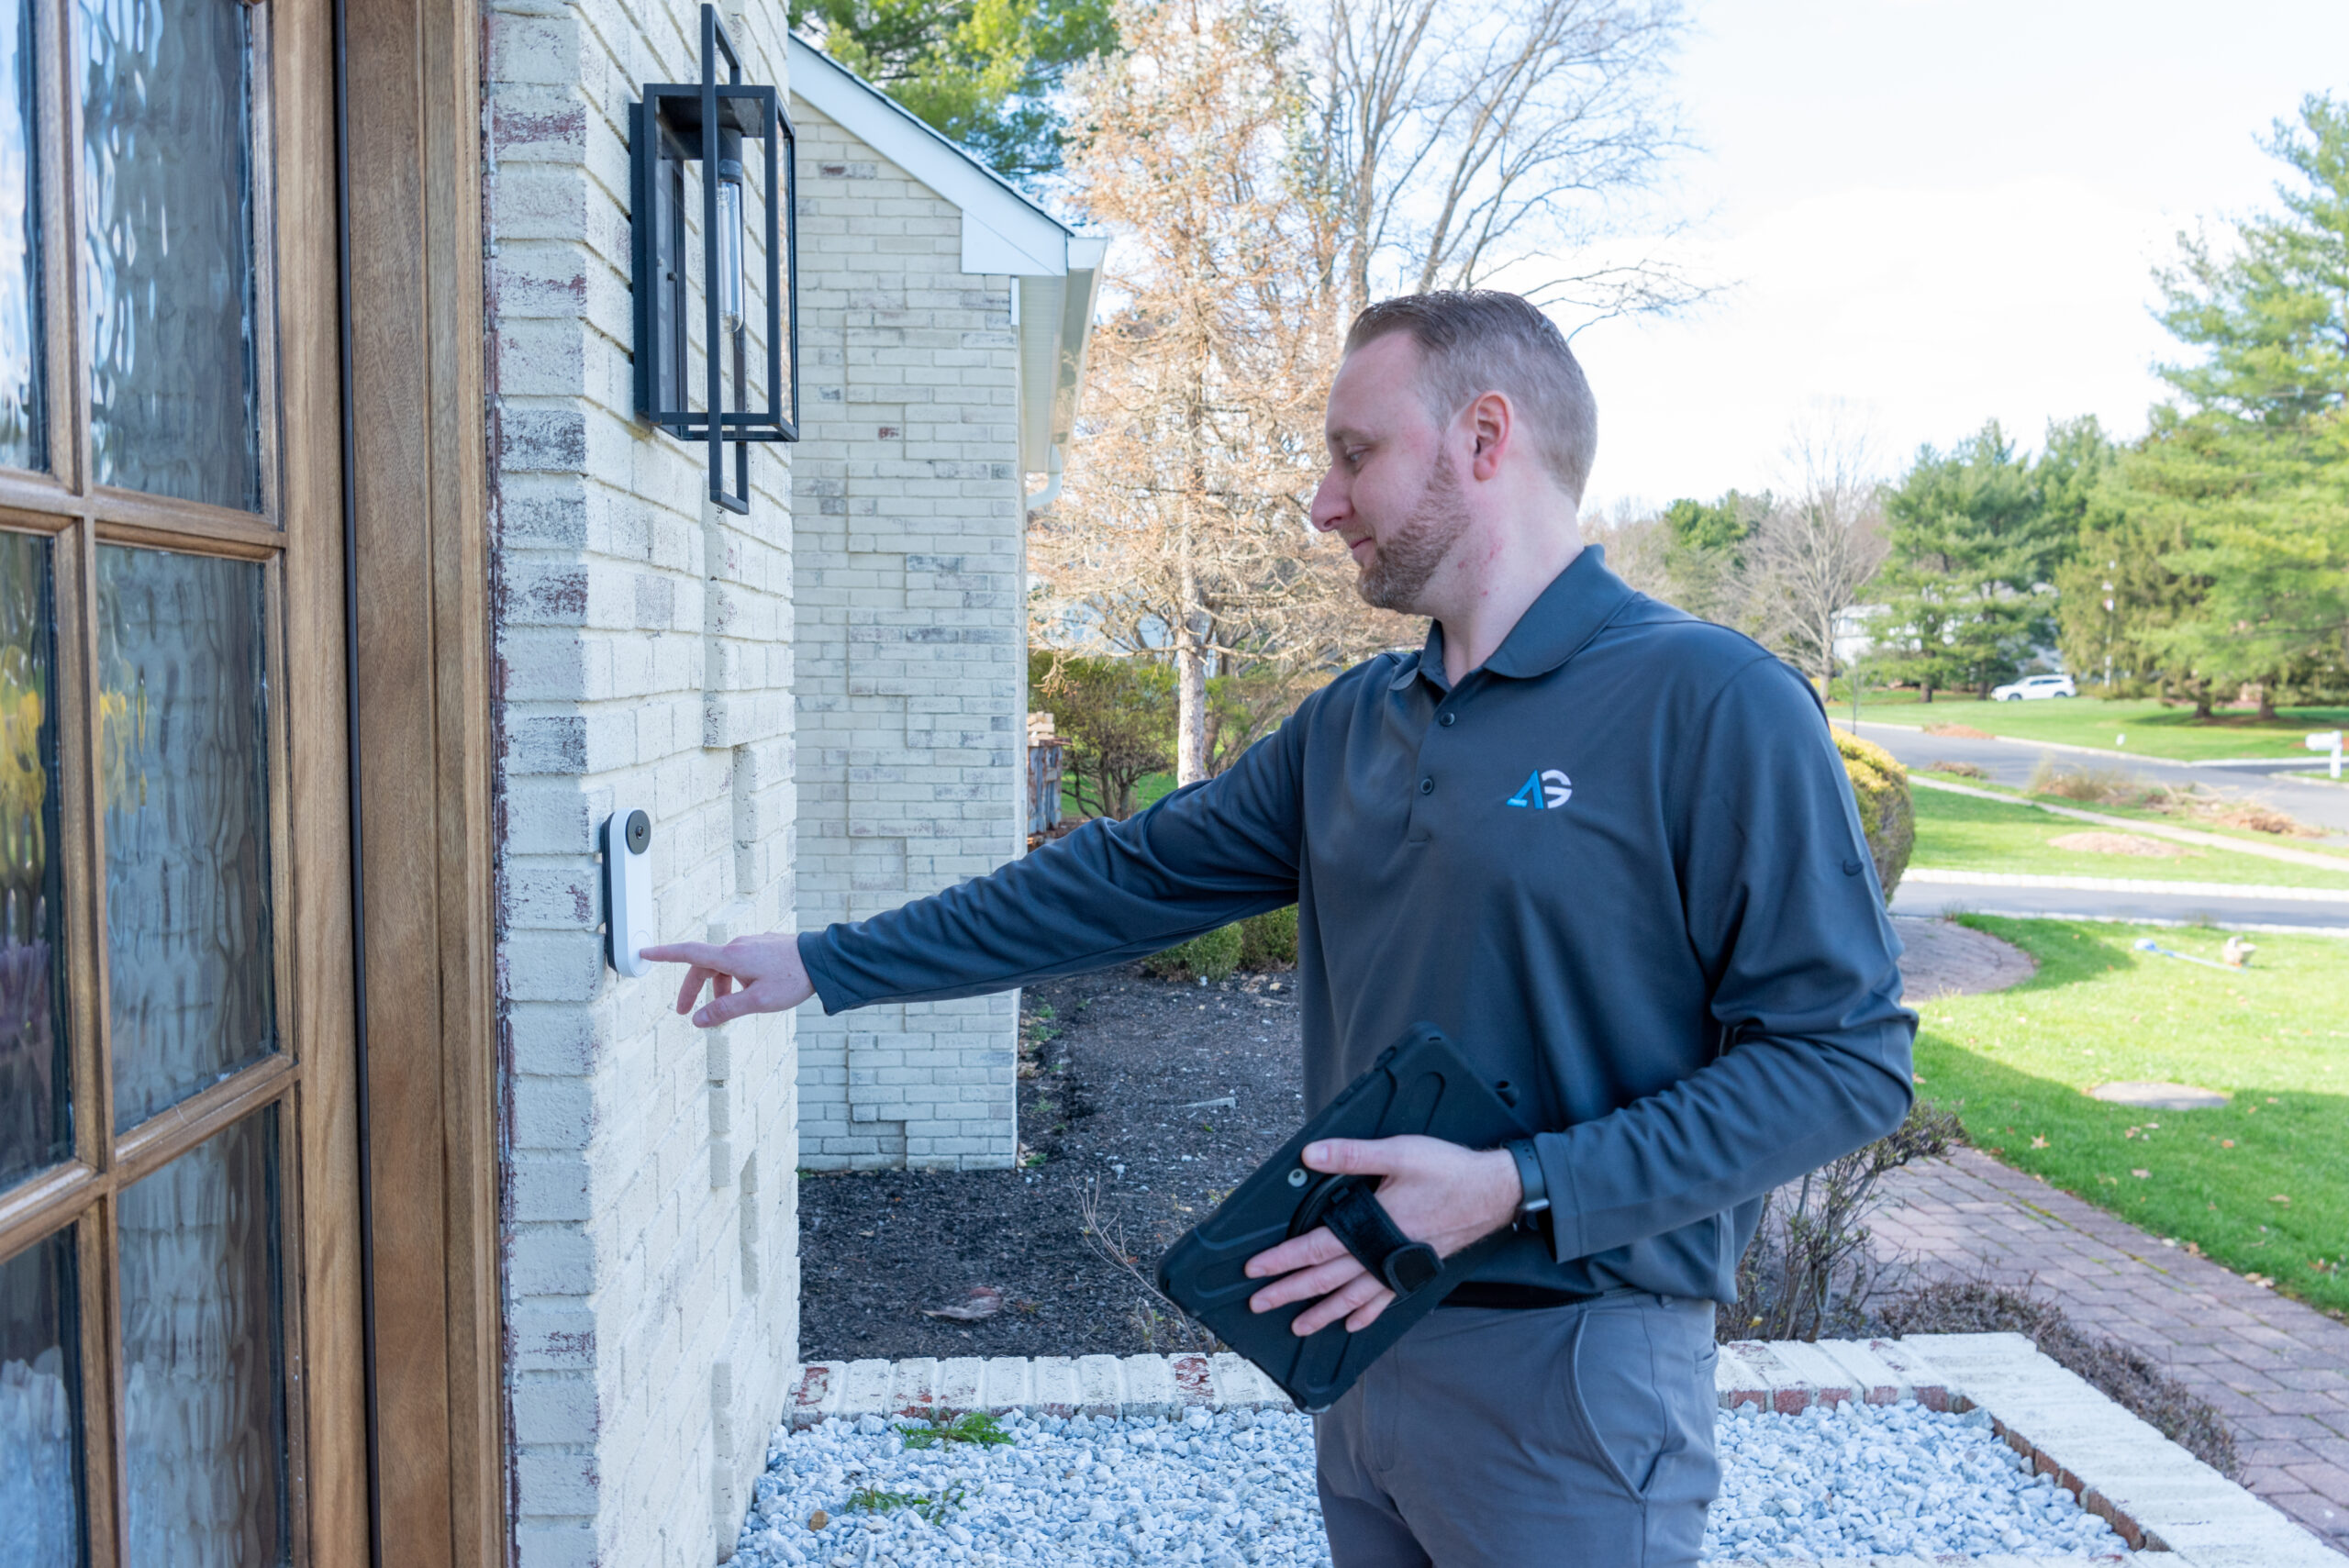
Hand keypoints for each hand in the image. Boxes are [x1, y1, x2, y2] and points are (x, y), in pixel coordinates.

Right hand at [641, 932, 815, 1026]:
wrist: (823, 960)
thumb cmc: (793, 979)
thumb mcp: (757, 1001)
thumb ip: (726, 1009)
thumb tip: (698, 1020)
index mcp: (731, 956)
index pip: (689, 953)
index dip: (664, 954)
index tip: (644, 952)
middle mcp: (738, 946)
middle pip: (704, 965)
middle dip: (693, 989)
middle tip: (686, 1013)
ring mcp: (751, 944)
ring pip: (723, 966)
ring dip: (718, 987)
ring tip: (727, 1008)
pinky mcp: (763, 946)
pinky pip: (739, 962)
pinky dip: (733, 979)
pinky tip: (748, 992)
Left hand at [1241, 1135, 1522, 1335]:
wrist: (1495, 1193)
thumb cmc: (1449, 1171)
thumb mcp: (1398, 1153)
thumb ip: (1352, 1155)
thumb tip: (1310, 1154)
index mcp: (1372, 1226)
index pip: (1315, 1248)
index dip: (1282, 1260)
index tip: (1255, 1271)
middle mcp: (1381, 1253)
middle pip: (1326, 1280)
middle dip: (1290, 1292)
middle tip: (1260, 1306)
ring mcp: (1399, 1266)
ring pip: (1352, 1297)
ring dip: (1323, 1312)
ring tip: (1299, 1326)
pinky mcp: (1415, 1269)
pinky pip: (1385, 1299)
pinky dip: (1366, 1313)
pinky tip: (1354, 1324)